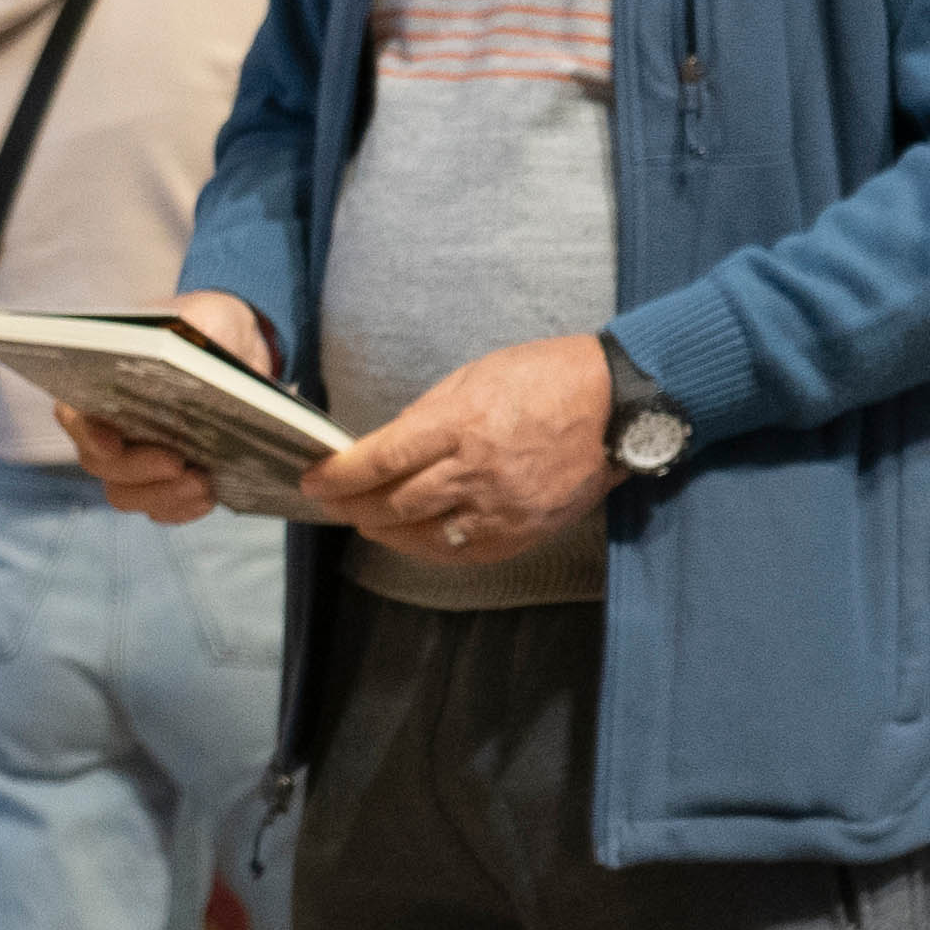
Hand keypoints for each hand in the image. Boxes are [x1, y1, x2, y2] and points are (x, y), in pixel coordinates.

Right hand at [60, 290, 279, 526]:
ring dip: (162, 495)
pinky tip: (210, 495)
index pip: (75, 413)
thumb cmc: (211, 325)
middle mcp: (109, 423)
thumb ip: (192, 324)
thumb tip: (184, 342)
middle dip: (138, 469)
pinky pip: (159, 508)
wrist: (241, 351)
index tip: (111, 443)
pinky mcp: (164, 481)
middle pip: (99, 464)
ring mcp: (134, 457)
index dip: (86, 433)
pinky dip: (181, 508)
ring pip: (125, 494)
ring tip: (204, 483)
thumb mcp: (208, 313)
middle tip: (179, 462)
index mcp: (104, 380)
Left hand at [296, 332, 612, 564]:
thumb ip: (426, 415)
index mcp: (460, 423)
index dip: (339, 476)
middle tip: (330, 503)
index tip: (313, 480)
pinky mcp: (520, 533)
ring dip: (382, 531)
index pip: (381, 460)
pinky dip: (425, 548)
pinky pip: (459, 553)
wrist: (617, 406)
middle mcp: (475, 471)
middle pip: (393, 504)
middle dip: (351, 506)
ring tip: (363, 521)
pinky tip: (410, 539)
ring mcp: (499, 509)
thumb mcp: (475, 376)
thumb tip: (383, 447)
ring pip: (420, 535)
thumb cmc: (544, 378)